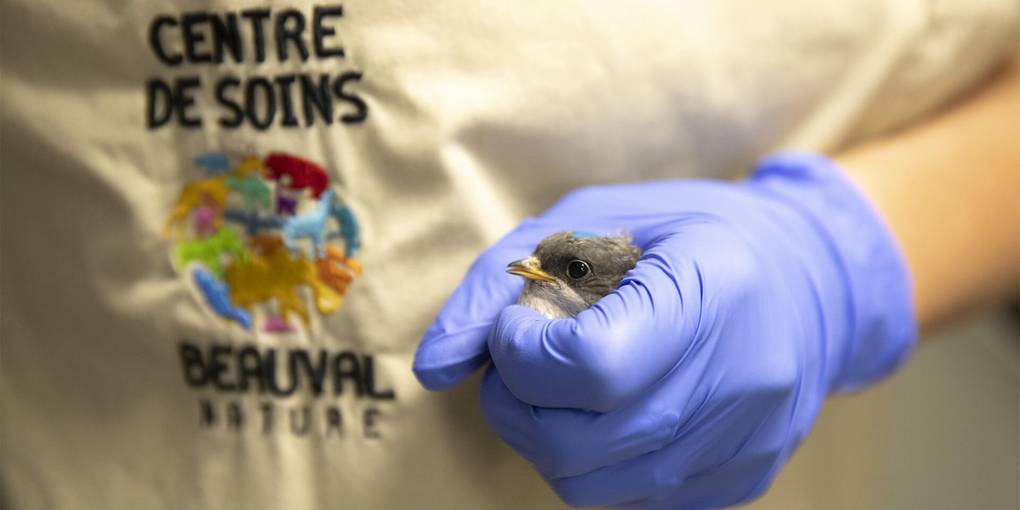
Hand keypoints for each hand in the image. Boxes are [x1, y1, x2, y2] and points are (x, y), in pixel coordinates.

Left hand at [414, 154, 915, 508]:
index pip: (590, 368)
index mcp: (712, 292)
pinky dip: (593, 459)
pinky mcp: (740, 481)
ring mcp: (744, 444)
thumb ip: (497, 282)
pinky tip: (609, 409)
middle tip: (521, 361)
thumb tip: (431, 367)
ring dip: (543, 436)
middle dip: (514, 405)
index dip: (523, 357)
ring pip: (590, 487)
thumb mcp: (592, 219)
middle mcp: (739, 382)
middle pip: (577, 445)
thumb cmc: (690, 235)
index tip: (516, 328)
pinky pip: (629, 499)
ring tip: (558, 385)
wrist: (811, 283)